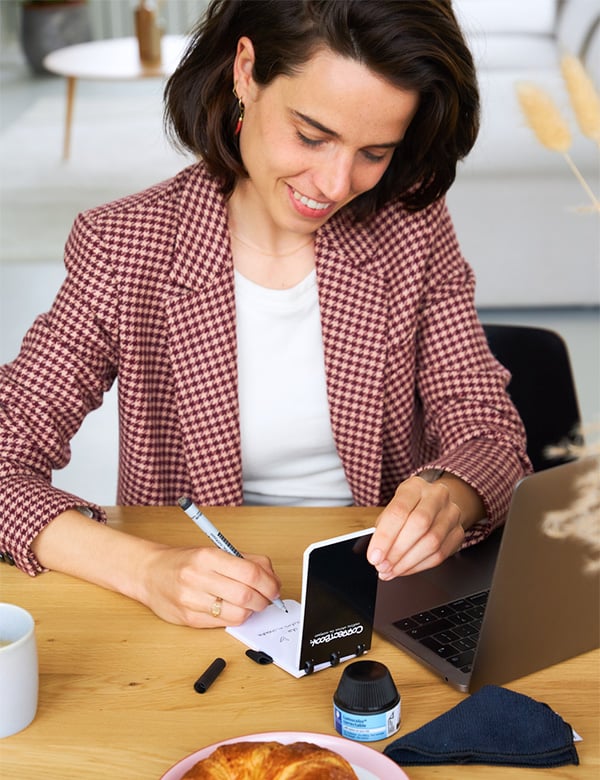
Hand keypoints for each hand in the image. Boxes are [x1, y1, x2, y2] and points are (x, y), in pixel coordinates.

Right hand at [138, 545, 282, 627]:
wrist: (149, 573)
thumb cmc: (185, 561)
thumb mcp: (213, 551)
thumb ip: (244, 562)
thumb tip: (272, 579)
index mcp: (207, 556)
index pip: (250, 572)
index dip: (270, 584)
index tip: (275, 588)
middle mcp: (198, 577)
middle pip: (246, 595)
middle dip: (264, 600)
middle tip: (267, 599)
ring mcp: (191, 600)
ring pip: (237, 614)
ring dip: (251, 611)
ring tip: (249, 604)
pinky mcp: (188, 619)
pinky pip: (223, 624)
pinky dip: (235, 618)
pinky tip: (233, 610)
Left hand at [367, 474, 472, 577]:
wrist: (435, 504)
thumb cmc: (409, 508)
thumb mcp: (392, 508)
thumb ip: (383, 529)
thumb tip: (376, 555)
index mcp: (415, 486)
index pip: (399, 510)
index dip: (385, 537)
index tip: (374, 556)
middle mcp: (437, 496)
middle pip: (419, 525)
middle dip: (397, 551)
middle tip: (382, 566)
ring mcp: (451, 514)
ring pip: (432, 543)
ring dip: (407, 562)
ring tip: (391, 570)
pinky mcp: (459, 532)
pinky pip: (440, 555)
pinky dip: (419, 566)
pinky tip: (405, 569)